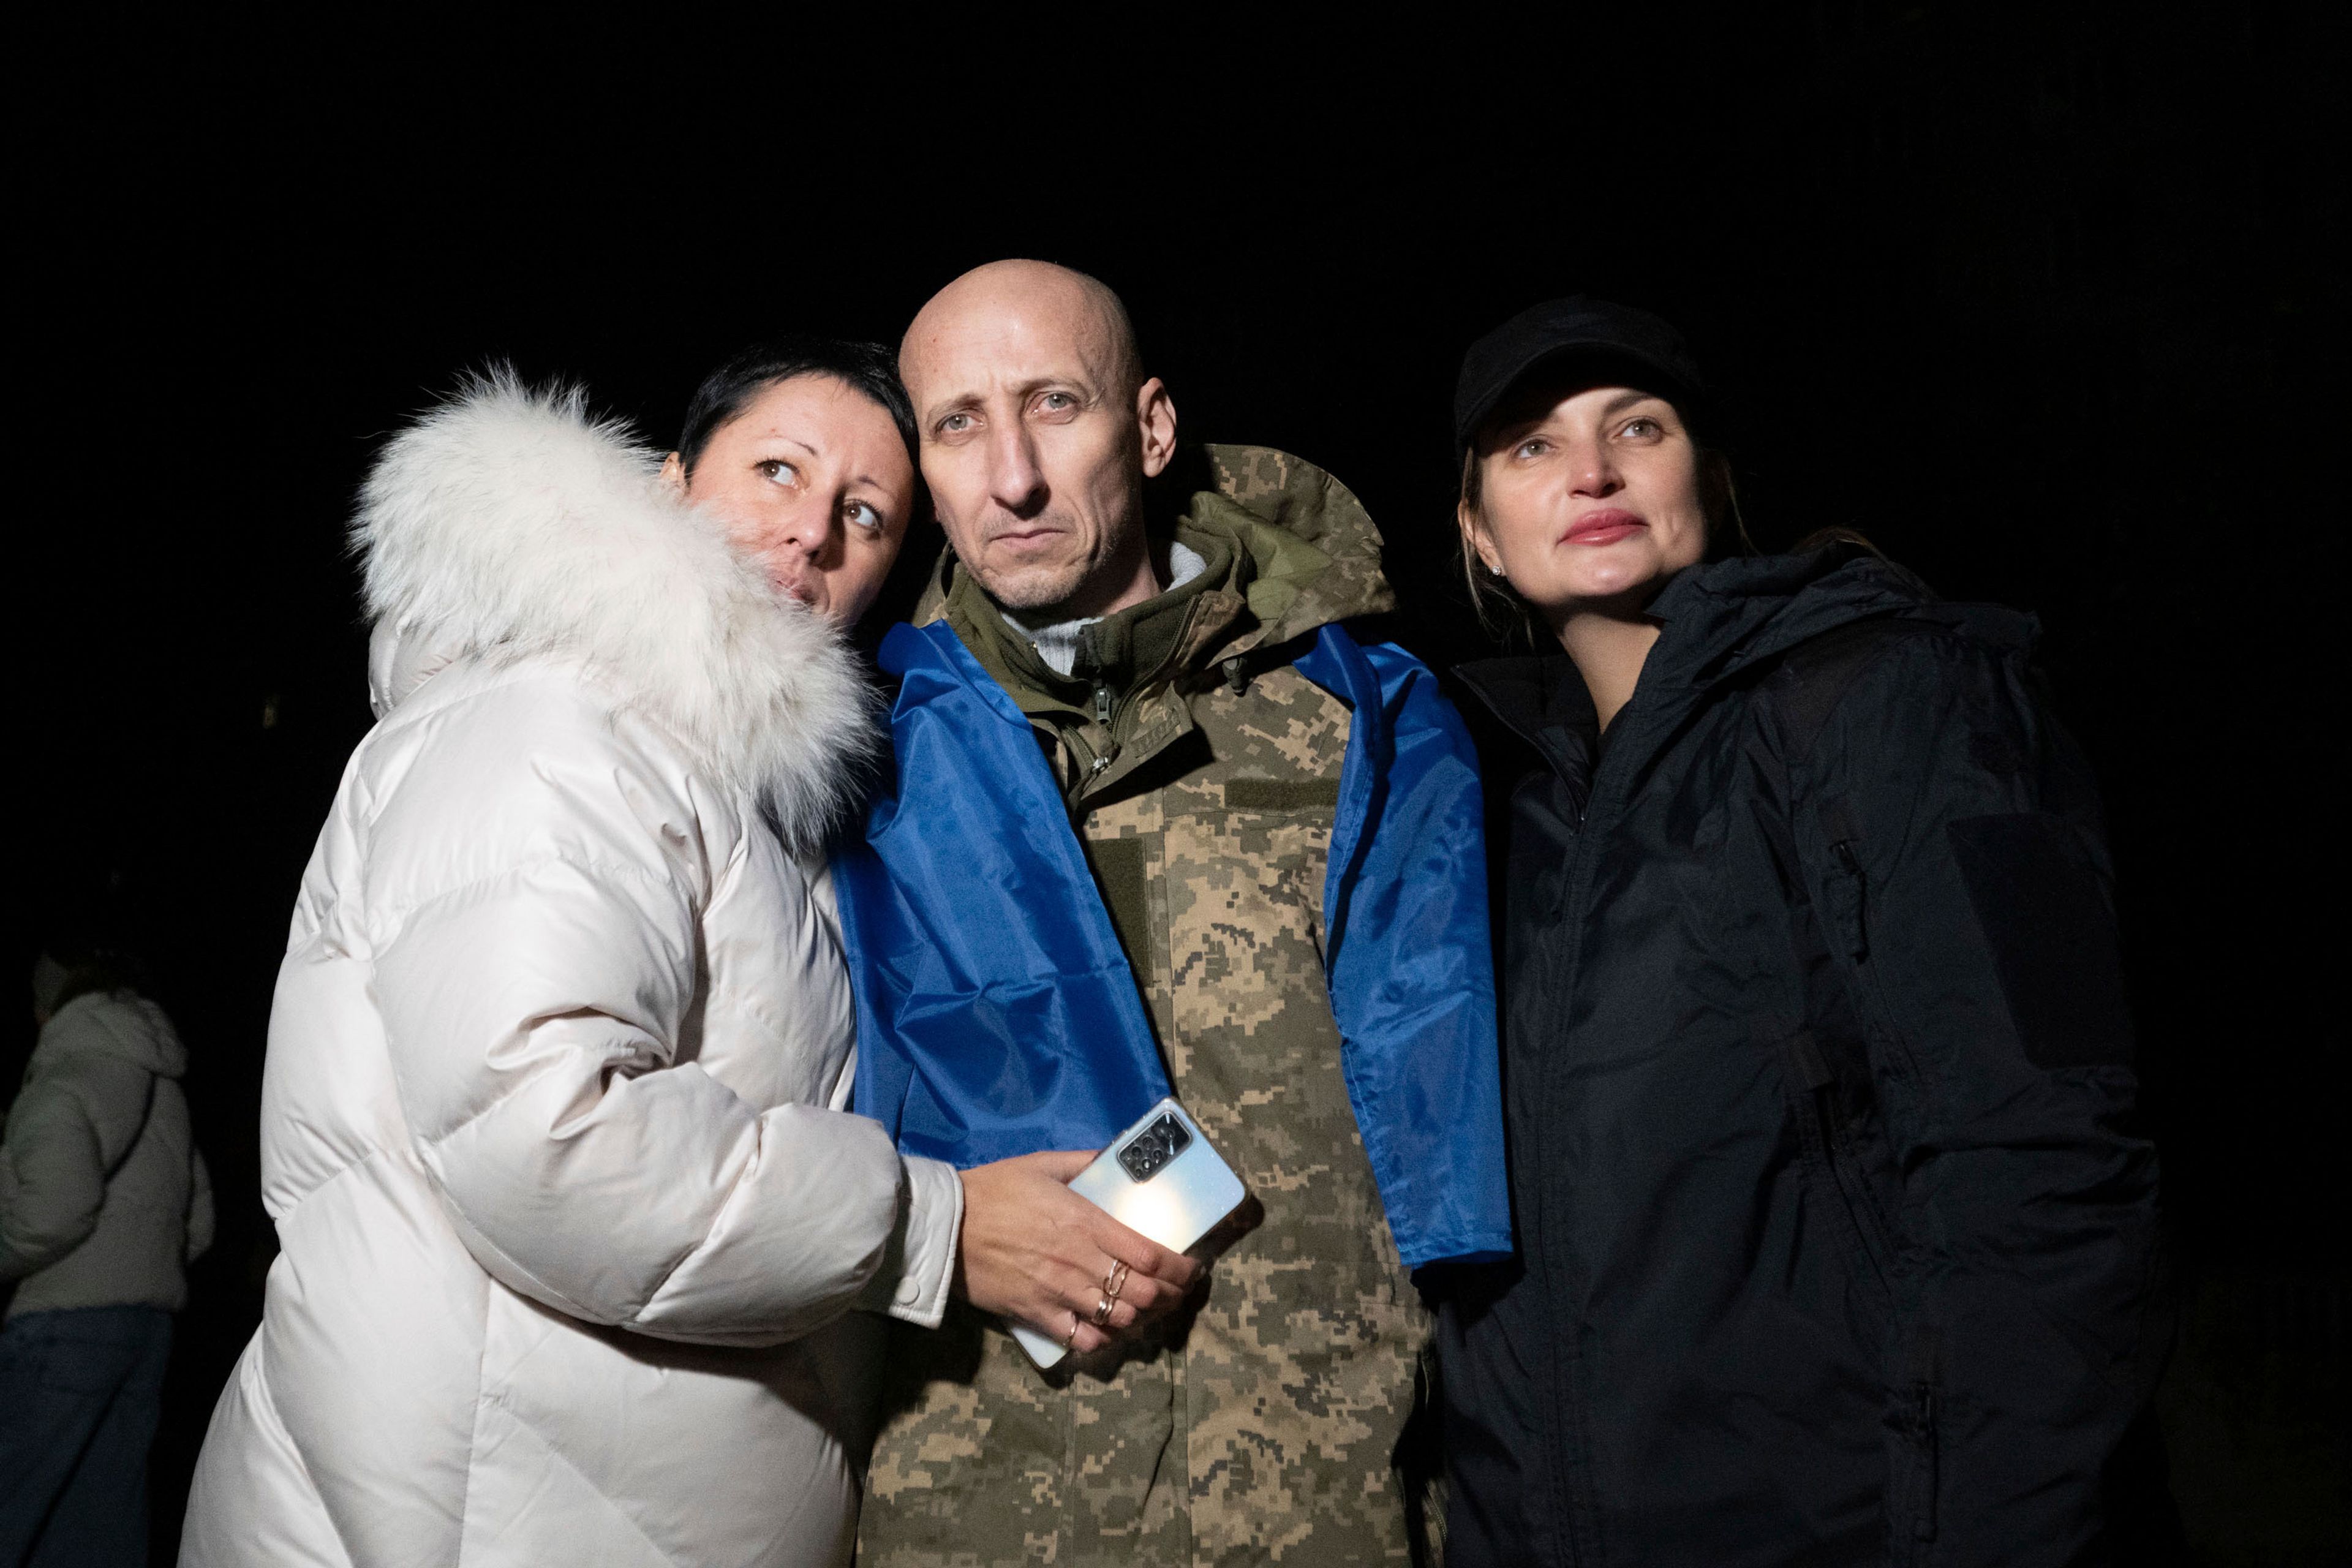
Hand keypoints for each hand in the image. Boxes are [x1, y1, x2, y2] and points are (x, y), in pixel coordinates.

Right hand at [955, 1151, 1203, 1354]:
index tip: (1191, 1269)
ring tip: (1150, 1312)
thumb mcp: (1042, 1164)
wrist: (945, 1226)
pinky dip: (1104, 1340)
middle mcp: (1081, 1261)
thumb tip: (1114, 1154)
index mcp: (1087, 1222)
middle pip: (1144, 1292)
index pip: (1151, 1255)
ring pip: (1120, 1318)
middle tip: (1177, 1293)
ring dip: (1143, 1318)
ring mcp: (1060, 1292)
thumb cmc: (994, 1190)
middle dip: (1171, 1297)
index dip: (1180, 1268)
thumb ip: (1083, 1161)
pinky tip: (1111, 1332)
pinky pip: (1082, 1339)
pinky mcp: (1038, 1314)